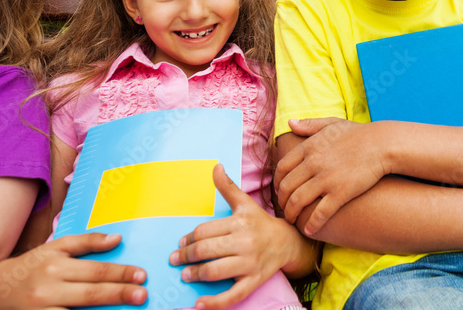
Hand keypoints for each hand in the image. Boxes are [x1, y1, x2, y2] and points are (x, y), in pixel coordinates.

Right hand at [0, 234, 145, 309]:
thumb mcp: (55, 247)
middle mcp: (48, 289)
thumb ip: (86, 242)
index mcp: (56, 265)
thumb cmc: (31, 267)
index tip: (142, 275)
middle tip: (142, 295)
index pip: (96, 270)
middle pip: (90, 293)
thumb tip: (117, 239)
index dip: (120, 273)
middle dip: (118, 294)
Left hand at [170, 165, 311, 309]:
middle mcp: (245, 242)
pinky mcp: (254, 281)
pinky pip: (232, 295)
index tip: (181, 243)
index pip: (204, 231)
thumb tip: (215, 166)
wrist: (288, 243)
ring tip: (185, 274)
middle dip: (185, 256)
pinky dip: (214, 302)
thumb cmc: (260, 223)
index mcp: (240, 222)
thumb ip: (228, 186)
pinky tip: (198, 304)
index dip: (188, 238)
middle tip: (175, 259)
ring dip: (194, 274)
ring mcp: (250, 264)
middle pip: (206, 250)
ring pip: (215, 271)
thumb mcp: (245, 203)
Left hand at [275, 118, 389, 234]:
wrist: (382, 144)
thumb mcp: (331, 123)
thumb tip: (290, 122)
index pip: (282, 168)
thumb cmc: (358, 133)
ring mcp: (326, 179)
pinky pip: (320, 213)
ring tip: (292, 220)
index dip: (276, 182)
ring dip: (291, 214)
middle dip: (281, 201)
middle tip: (283, 208)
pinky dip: (311, 224)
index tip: (278, 190)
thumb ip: (309, 124)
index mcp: (309, 147)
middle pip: (286, 187)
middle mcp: (313, 164)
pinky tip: (309, 230)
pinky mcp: (340, 193)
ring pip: (297, 202)